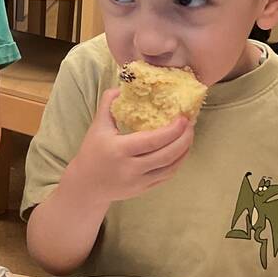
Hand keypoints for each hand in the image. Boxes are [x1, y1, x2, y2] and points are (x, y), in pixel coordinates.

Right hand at [68, 89, 194, 204]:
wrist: (87, 184)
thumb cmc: (92, 152)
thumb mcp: (97, 125)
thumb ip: (108, 103)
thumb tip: (122, 87)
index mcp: (120, 149)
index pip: (152, 140)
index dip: (171, 130)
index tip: (182, 117)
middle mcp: (131, 168)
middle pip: (166, 155)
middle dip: (183, 139)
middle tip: (190, 124)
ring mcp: (139, 181)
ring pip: (170, 168)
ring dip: (184, 151)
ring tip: (189, 135)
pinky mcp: (144, 189)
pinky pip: (166, 176)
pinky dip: (177, 163)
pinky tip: (181, 151)